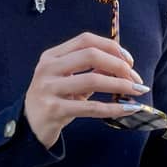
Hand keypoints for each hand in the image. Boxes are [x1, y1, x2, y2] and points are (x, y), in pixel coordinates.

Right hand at [25, 32, 151, 149]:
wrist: (29, 126)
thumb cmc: (53, 99)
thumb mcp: (68, 80)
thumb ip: (90, 69)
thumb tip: (123, 64)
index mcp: (52, 56)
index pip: (86, 40)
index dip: (111, 47)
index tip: (129, 60)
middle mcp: (48, 68)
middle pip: (91, 55)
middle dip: (119, 65)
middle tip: (136, 78)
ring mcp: (49, 88)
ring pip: (93, 80)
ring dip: (121, 85)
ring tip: (137, 91)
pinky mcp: (54, 110)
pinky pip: (91, 107)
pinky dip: (113, 108)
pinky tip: (128, 109)